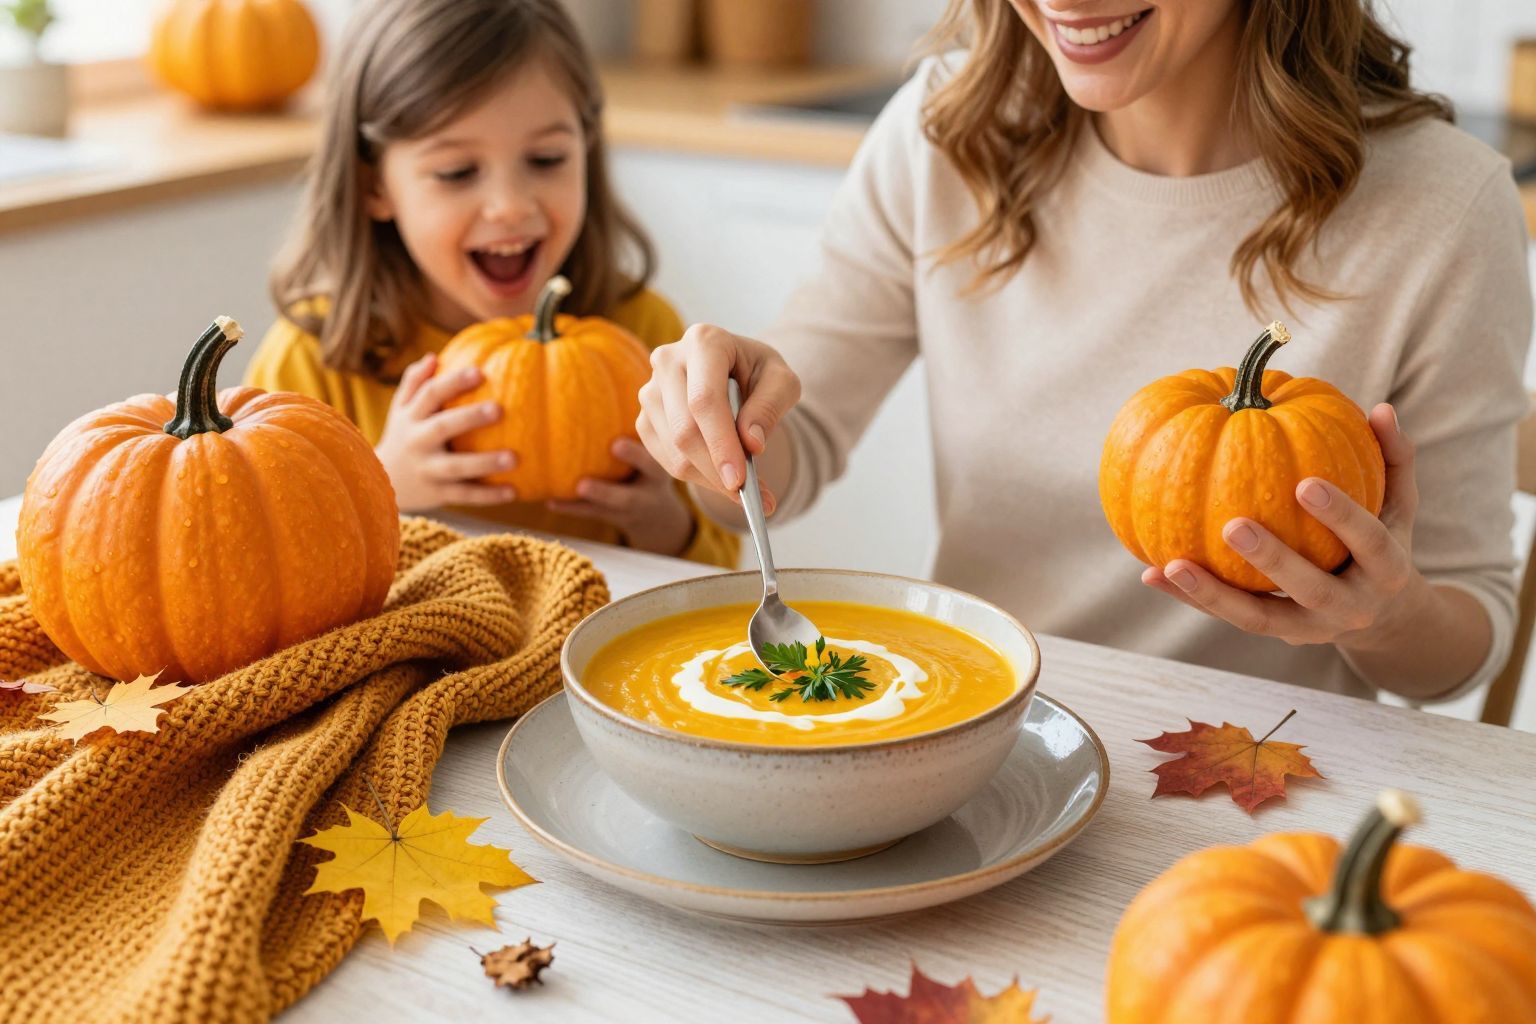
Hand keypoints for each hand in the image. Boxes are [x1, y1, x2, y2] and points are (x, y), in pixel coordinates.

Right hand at [375, 353, 517, 511]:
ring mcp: (427, 469)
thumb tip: (433, 357)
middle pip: (442, 427)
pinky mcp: (437, 494)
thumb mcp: (400, 409)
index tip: (480, 372)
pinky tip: (513, 491)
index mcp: (412, 417)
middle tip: (499, 409)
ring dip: (485, 463)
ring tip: (514, 458)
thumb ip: (414, 382)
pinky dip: (488, 495)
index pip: (431, 394)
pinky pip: (464, 495)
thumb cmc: (402, 435)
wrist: (377, 481)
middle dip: (469, 418)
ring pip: (456, 467)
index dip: (454, 382)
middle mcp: (417, 442)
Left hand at [548, 439, 694, 555]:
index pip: (651, 466)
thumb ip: (645, 433)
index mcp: (659, 476)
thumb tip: (625, 378)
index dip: (634, 456)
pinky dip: (569, 507)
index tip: (615, 444)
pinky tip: (548, 499)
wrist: (662, 517)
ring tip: (555, 497)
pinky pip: (589, 514)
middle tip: (582, 485)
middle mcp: (645, 496)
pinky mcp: (612, 518)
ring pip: (603, 511)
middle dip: (604, 493)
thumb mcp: (662, 453)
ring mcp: (628, 512)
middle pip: (626, 499)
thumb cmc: (656, 469)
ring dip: (580, 504)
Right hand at [636, 324, 800, 510]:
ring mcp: (650, 390)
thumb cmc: (759, 374)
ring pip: (674, 450)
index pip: (705, 400)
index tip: (739, 480)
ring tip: (745, 488)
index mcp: (704, 342)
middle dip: (715, 470)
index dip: (721, 443)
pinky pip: (666, 460)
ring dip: (709, 478)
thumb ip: (770, 407)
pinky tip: (721, 476)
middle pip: (685, 429)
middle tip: (747, 496)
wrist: (735, 373)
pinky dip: (697, 477)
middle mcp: (668, 360)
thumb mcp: (782, 382)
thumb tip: (751, 444)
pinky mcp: (644, 417)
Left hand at [1143, 404, 1430, 649]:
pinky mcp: (1273, 632)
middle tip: (1232, 525)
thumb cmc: (1384, 541)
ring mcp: (1307, 626)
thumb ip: (1392, 457)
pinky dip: (1190, 597)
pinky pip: (1227, 615)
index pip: (1367, 540)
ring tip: (1171, 566)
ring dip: (1212, 594)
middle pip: (1309, 588)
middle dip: (1272, 560)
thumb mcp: (1399, 504)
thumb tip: (1380, 407)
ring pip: (1257, 617)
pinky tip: (1151, 573)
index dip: (1340, 515)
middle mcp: (1348, 606)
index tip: (1305, 483)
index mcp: (1385, 569)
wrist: (1384, 620)